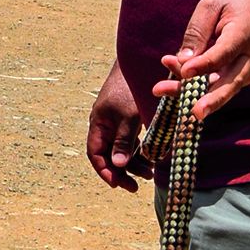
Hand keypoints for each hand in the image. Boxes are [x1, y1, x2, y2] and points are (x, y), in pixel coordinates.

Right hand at [86, 62, 147, 191]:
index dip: (105, 172)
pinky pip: (131, 141)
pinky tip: (153, 157)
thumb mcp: (128, 116)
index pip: (95, 155)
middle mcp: (105, 126)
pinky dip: (141, 151)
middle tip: (136, 187)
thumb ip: (123, 140)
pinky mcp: (128, 119)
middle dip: (122, 172)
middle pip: (109, 156)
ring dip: (135, 163)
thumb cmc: (130, 88)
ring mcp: (116, 122)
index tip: (118, 185)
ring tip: (151, 173)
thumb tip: (117, 165)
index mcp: (98, 124)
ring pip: (122, 150)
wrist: (137, 63)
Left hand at [158, 0, 249, 119]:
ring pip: (222, 89)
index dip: (204, 64)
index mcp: (244, 33)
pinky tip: (171, 83)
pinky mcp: (241, 77)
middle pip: (230, 83)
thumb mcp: (214, 4)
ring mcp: (249, 71)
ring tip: (160, 89)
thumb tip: (182, 60)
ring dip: (192, 93)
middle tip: (194, 112)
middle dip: (211, 99)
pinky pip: (219, 86)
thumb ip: (197, 30)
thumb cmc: (238, 4)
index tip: (185, 71)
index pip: (224, 54)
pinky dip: (196, 87)